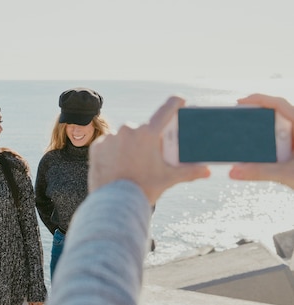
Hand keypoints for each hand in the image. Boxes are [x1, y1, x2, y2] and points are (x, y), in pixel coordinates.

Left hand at [88, 96, 210, 204]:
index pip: (166, 110)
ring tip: (133, 163)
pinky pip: (109, 143)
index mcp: (148, 133)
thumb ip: (189, 171)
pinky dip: (114, 150)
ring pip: (125, 136)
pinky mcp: (97, 145)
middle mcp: (128, 130)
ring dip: (131, 144)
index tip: (180, 101)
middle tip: (152, 154)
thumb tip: (207, 170)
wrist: (115, 204)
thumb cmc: (143, 189)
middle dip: (150, 138)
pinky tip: (118, 164)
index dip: (175, 103)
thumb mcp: (168, 178)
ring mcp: (110, 137)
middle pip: (144, 128)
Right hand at [229, 93, 293, 188]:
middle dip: (257, 115)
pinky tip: (259, 151)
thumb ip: (260, 172)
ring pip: (280, 128)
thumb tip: (234, 172)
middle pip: (278, 114)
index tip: (241, 102)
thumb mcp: (288, 174)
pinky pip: (282, 141)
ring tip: (247, 136)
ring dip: (263, 131)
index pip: (280, 104)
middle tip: (239, 120)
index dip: (259, 100)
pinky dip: (269, 143)